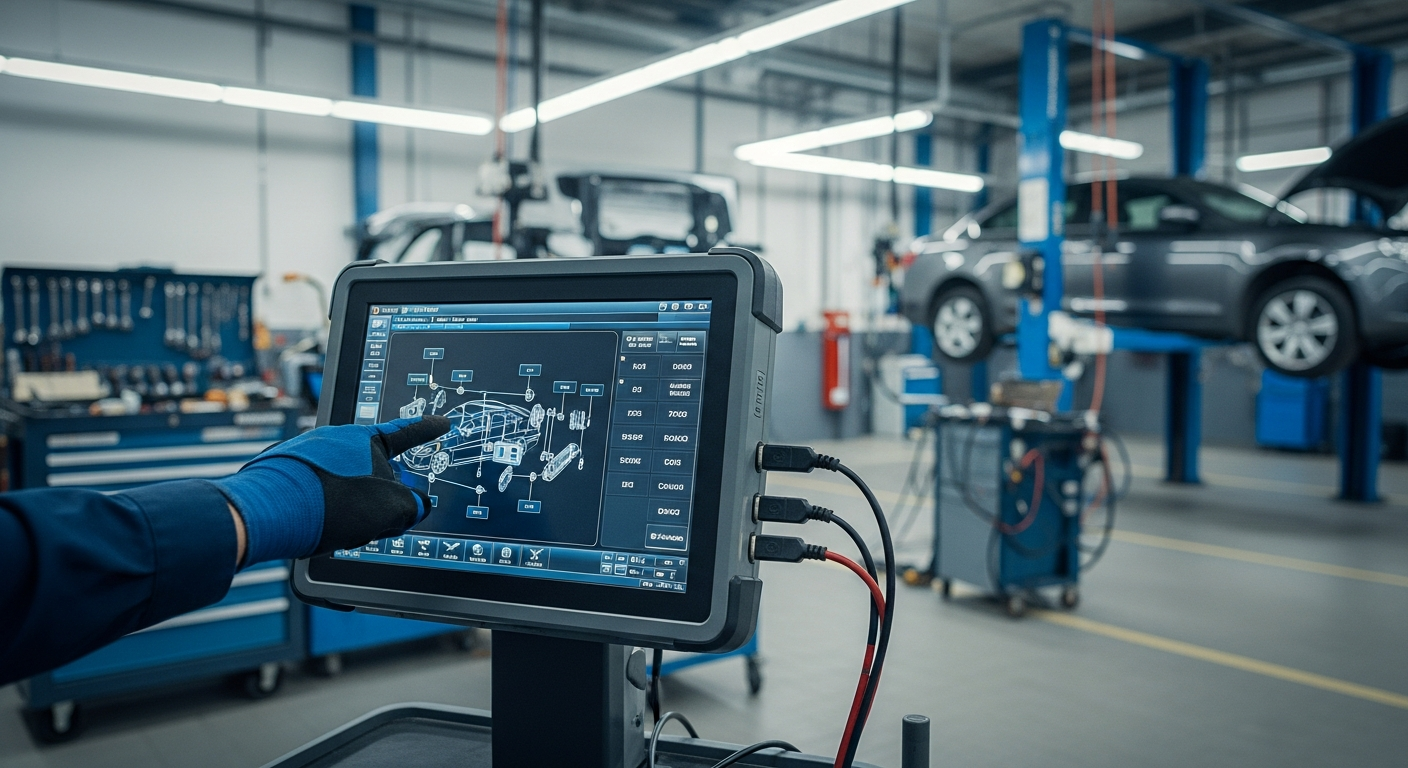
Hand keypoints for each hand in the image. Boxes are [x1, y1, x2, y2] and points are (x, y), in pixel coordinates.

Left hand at [213, 416, 450, 566]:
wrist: (268, 512)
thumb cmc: (332, 505)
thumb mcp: (389, 511)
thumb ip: (412, 506)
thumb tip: (413, 507)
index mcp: (367, 440)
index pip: (407, 434)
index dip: (428, 430)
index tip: (441, 423)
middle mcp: (336, 438)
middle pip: (373, 467)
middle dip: (379, 492)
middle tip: (376, 519)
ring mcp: (308, 451)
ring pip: (343, 480)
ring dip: (348, 502)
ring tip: (338, 527)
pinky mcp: (284, 468)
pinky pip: (315, 486)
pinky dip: (321, 504)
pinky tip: (316, 523)